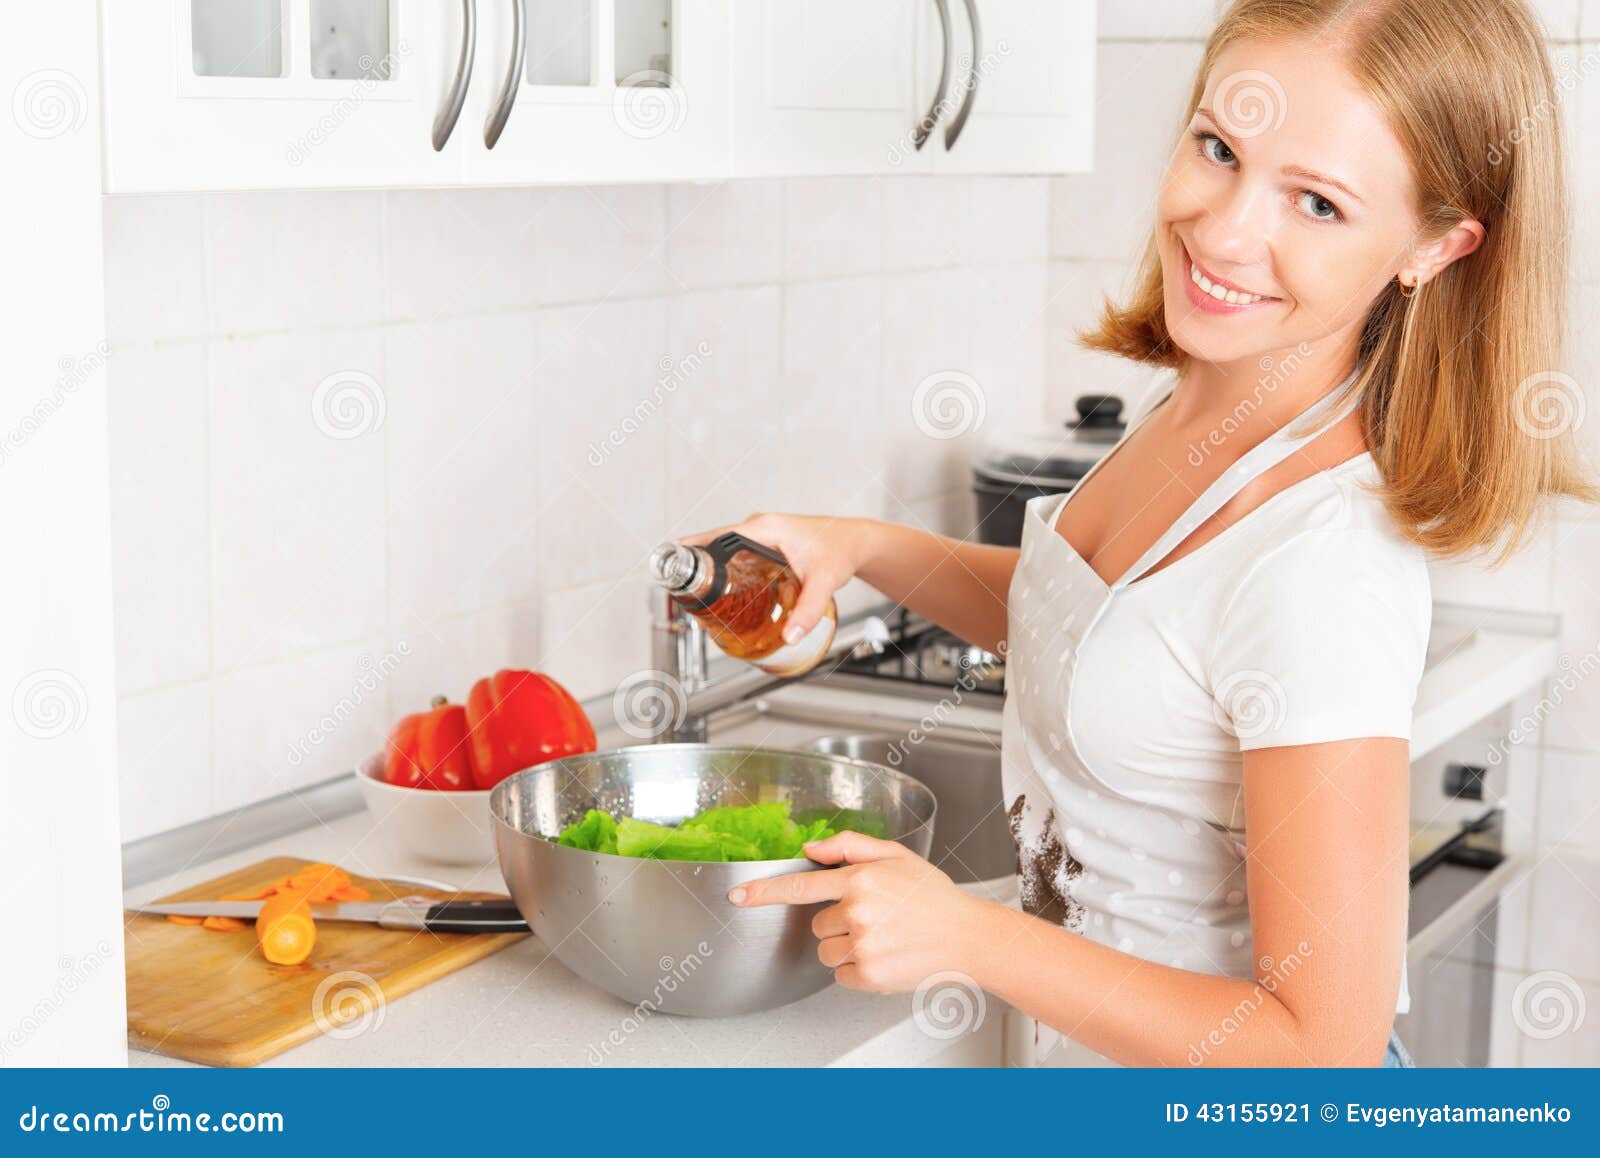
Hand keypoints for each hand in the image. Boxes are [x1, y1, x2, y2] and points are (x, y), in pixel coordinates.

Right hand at [676, 513, 876, 644]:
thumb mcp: (824, 583)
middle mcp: (758, 526)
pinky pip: (735, 554)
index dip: (694, 552)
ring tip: (698, 598)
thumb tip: (790, 636)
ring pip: (723, 550)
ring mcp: (760, 533)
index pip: (717, 538)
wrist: (856, 542)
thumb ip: (807, 611)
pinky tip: (721, 591)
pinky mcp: (764, 542)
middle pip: (715, 545)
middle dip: (698, 568)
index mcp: (764, 528)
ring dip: (710, 570)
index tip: (676, 567)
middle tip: (687, 597)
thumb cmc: (840, 551)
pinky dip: (724, 569)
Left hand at [727, 832, 989, 993]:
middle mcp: (858, 912)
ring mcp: (863, 946)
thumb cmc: (932, 896)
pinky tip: (884, 957)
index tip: (737, 897)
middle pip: (816, 925)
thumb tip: (810, 848)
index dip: (763, 892)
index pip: (800, 885)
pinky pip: (840, 976)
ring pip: (826, 952)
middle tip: (874, 920)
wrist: (967, 936)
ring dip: (844, 948)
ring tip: (882, 939)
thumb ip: (849, 846)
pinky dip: (856, 971)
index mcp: (860, 879)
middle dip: (837, 923)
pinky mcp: (869, 975)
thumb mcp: (895, 855)